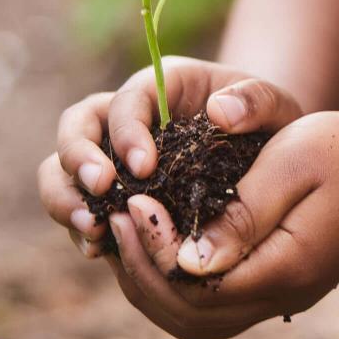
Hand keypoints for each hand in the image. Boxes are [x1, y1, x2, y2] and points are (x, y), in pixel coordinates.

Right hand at [37, 56, 304, 256]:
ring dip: (67, 197)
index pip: (125, 100)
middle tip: (103, 190)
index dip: (126, 131)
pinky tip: (99, 251)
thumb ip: (256, 101)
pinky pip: (79, 208)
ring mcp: (110, 160)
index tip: (144, 166)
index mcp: (160, 88)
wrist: (265, 159)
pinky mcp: (111, 199)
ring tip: (93, 230)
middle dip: (79, 159)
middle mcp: (124, 119)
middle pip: (75, 128)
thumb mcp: (276, 106)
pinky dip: (80, 229)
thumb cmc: (268, 126)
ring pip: (61, 169)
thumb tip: (220, 113)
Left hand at [102, 110, 338, 338]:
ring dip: (151, 284)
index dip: (154, 248)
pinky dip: (173, 286)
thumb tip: (188, 260)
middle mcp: (281, 298)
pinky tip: (157, 244)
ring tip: (127, 232)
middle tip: (116, 216)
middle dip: (141, 269)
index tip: (132, 200)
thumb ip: (241, 213)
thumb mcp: (292, 163)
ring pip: (194, 322)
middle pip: (187, 316)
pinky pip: (210, 309)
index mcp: (285, 269)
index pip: (197, 285)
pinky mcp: (275, 290)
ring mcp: (280, 300)